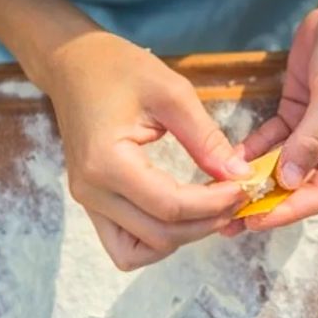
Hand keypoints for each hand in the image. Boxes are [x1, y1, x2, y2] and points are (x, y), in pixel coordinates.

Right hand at [47, 32, 250, 269]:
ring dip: (182, 238)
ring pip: (140, 251)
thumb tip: (238, 174)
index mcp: (107, 162)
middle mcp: (92, 191)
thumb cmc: (118, 69)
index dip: (214, 204)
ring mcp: (88, 203)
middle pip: (160, 235)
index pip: (170, 206)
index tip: (243, 188)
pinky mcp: (93, 205)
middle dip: (206, 223)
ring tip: (210, 209)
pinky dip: (156, 241)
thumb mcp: (171, 93)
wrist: (73, 65)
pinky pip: (125, 246)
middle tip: (236, 198)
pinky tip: (182, 216)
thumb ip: (206, 138)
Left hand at [234, 0, 317, 231]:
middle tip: (230, 220)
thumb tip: (287, 181)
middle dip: (267, 202)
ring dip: (256, 182)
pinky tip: (229, 162)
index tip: (255, 220)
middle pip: (301, 186)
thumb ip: (313, 139)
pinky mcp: (298, 115)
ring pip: (284, 167)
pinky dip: (253, 152)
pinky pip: (273, 141)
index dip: (289, 210)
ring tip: (222, 200)